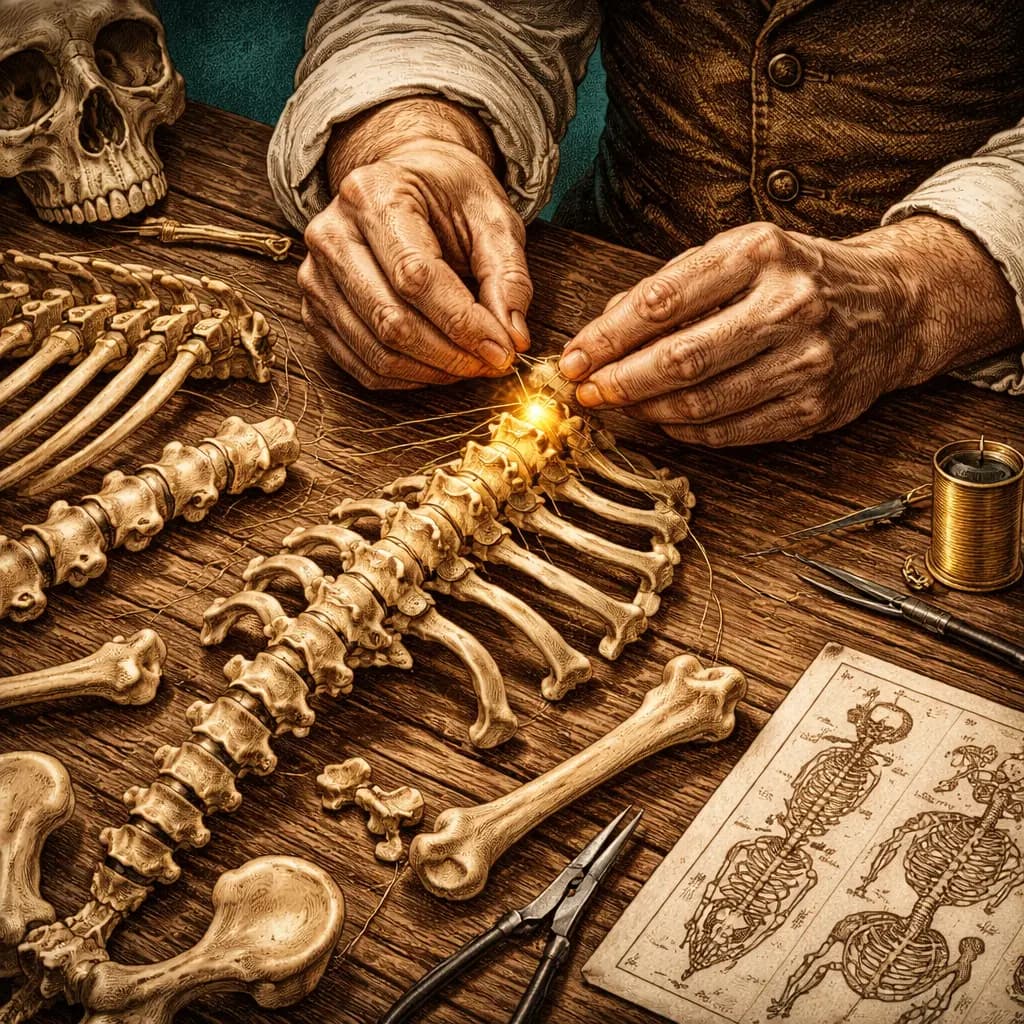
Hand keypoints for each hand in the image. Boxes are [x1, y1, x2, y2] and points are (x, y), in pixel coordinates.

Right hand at [300, 102, 531, 388]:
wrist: (404, 181)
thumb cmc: (449, 197)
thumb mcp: (492, 218)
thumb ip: (507, 275)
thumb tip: (513, 339)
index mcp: (373, 193)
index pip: (415, 276)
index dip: (463, 323)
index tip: (502, 350)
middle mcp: (330, 233)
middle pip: (390, 320)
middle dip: (450, 354)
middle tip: (492, 363)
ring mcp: (314, 276)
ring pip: (376, 351)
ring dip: (432, 371)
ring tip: (470, 365)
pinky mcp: (313, 311)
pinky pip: (360, 364)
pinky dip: (406, 378)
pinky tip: (438, 367)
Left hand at [558, 218, 1021, 444]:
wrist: (891, 304)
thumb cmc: (799, 275)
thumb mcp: (740, 254)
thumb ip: (673, 285)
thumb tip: (603, 329)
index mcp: (762, 253)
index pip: (663, 301)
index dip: (608, 337)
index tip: (574, 356)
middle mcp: (789, 305)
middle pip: (681, 358)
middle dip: (620, 380)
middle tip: (585, 390)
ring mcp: (807, 361)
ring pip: (702, 402)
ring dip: (646, 410)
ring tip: (618, 405)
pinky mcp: (814, 407)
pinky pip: (731, 431)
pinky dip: (686, 431)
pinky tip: (662, 420)